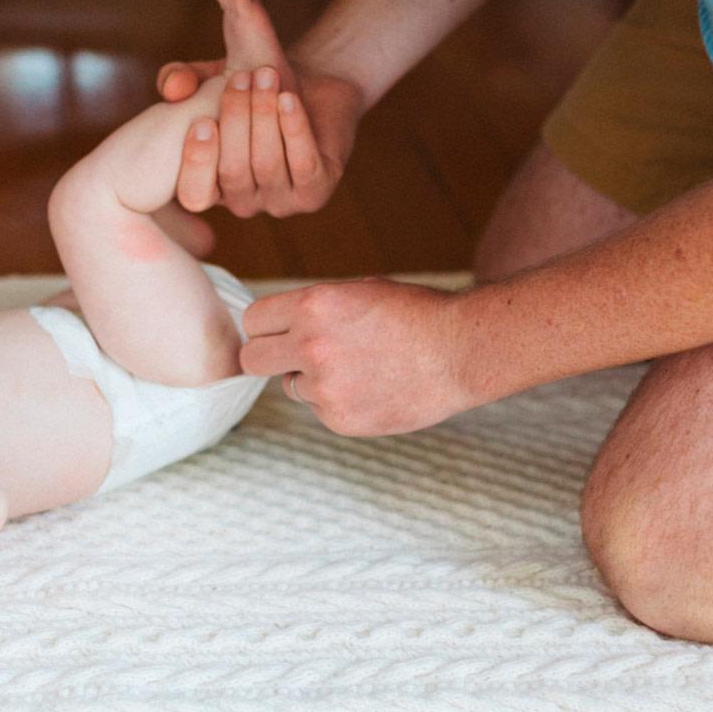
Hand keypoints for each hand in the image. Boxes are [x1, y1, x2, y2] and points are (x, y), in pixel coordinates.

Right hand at [157, 59, 361, 218]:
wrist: (312, 85)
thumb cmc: (251, 87)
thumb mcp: (209, 77)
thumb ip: (180, 77)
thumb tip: (174, 87)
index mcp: (210, 186)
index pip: (194, 194)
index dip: (197, 163)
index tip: (203, 120)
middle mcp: (242, 201)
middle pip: (233, 171)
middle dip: (236, 119)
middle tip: (242, 78)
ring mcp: (280, 202)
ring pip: (267, 165)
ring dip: (265, 115)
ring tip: (267, 75)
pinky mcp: (315, 192)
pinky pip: (303, 164)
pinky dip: (294, 128)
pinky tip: (289, 99)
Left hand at [238, 279, 479, 435]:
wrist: (460, 351)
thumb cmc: (415, 314)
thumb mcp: (358, 292)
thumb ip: (314, 311)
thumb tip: (280, 326)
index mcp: (312, 306)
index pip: (253, 320)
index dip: (266, 326)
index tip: (278, 331)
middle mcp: (310, 347)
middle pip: (252, 359)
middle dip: (266, 357)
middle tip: (290, 357)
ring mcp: (324, 387)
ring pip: (293, 386)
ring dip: (314, 379)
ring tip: (361, 367)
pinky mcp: (340, 419)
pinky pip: (319, 409)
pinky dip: (338, 402)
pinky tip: (372, 387)